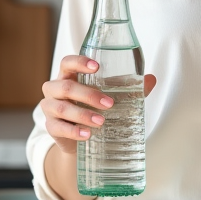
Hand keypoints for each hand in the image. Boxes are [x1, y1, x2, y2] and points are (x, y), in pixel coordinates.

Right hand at [40, 54, 156, 154]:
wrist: (81, 137)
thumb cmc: (94, 107)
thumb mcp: (110, 95)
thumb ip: (128, 87)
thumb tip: (151, 79)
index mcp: (68, 75)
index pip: (67, 63)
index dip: (79, 62)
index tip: (96, 66)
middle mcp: (55, 89)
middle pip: (65, 87)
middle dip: (88, 95)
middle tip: (109, 104)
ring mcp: (50, 108)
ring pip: (61, 108)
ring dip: (82, 114)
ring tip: (101, 122)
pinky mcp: (51, 127)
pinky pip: (58, 128)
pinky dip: (74, 131)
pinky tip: (87, 134)